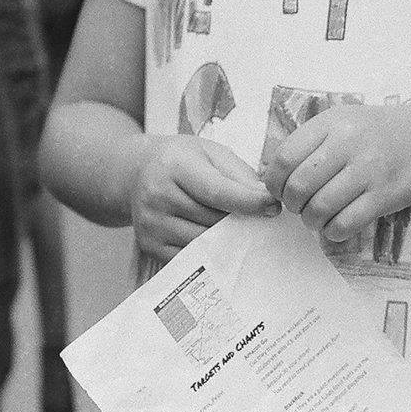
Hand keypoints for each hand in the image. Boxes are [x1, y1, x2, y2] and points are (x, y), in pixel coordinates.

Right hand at [129, 137, 279, 264]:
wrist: (137, 172)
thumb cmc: (181, 160)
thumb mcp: (210, 152)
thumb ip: (239, 174)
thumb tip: (265, 201)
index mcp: (173, 165)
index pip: (217, 191)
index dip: (248, 202)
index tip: (273, 207)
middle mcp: (157, 195)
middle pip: (213, 220)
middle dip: (239, 220)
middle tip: (256, 217)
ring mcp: (151, 224)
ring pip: (205, 242)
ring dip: (226, 239)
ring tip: (234, 226)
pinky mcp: (150, 245)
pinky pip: (191, 258)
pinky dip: (209, 252)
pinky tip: (215, 239)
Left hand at [264, 104, 410, 240]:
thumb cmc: (385, 133)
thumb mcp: (346, 120)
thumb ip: (312, 140)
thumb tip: (274, 171)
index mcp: (332, 122)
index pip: (284, 157)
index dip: (274, 182)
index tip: (280, 191)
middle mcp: (348, 143)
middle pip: (299, 186)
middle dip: (292, 205)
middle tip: (299, 207)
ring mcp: (368, 170)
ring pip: (319, 209)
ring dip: (311, 222)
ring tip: (317, 219)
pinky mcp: (386, 196)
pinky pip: (345, 224)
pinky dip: (333, 232)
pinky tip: (336, 226)